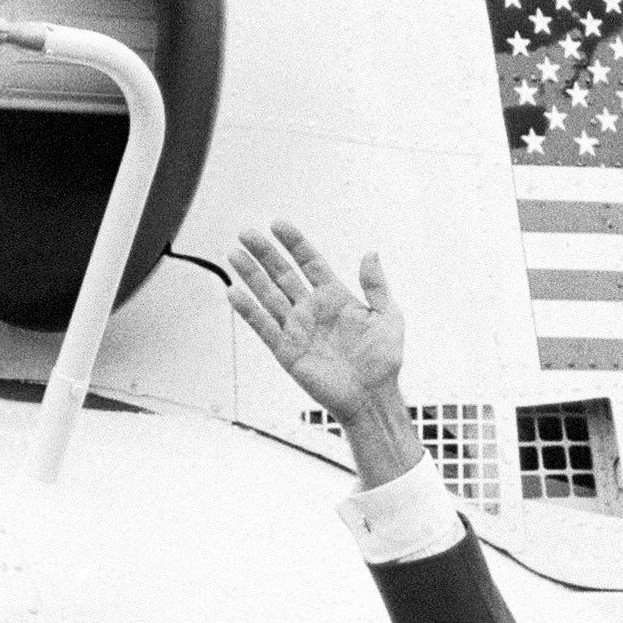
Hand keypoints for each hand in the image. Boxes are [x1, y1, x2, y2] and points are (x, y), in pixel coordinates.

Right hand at [227, 222, 408, 425]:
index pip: (310, 262)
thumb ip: (377, 286)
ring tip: (234, 253)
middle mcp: (312, 309)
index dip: (294, 243)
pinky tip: (234, 292)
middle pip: (283, 274)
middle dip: (265, 253)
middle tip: (246, 232)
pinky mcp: (287, 351)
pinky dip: (249, 311)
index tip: (278, 224)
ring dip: (251, 275)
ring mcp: (298, 329)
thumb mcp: (388, 318)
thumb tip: (371, 253)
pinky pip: (264, 327)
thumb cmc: (383, 361)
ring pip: (269, 296)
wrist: (372, 398)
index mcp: (336, 297)